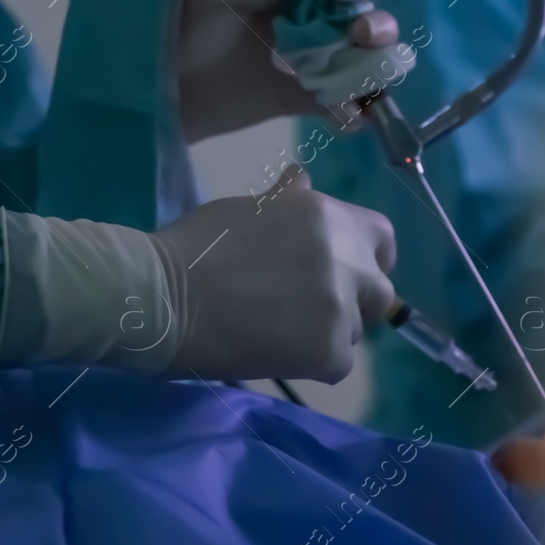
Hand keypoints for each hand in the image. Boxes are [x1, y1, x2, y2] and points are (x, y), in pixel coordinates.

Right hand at [148, 180, 396, 382]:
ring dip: (331, 331)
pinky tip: (274, 353)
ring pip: (357, 328)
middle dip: (355, 301)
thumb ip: (288, 201)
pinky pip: (338, 363)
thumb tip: (303, 180)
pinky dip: (313, 363)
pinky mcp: (330, 352)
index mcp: (327, 216)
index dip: (368, 257)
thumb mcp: (247, 209)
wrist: (164, 298)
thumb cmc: (195, 247)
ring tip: (280, 331)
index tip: (348, 271)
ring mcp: (342, 307)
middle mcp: (346, 258)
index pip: (381, 237)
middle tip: (310, 310)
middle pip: (380, 289)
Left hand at [175, 0, 398, 142]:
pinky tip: (352, 115)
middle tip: (346, 5)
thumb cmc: (184, 29)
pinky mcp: (309, 94)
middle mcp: (308, 5)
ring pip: (364, 44)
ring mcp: (314, 50)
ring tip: (366, 51)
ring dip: (377, 46)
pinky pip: (344, 101)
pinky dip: (355, 110)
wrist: (165, 92)